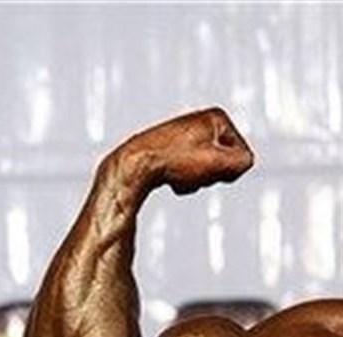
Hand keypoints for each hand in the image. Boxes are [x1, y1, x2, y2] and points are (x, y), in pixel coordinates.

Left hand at [134, 107, 253, 194]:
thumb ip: (242, 162)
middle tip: (190, 171)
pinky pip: (188, 173)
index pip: (243, 154)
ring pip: (205, 170)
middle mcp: (200, 122)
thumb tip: (242, 163)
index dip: (227, 169)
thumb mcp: (218, 162)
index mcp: (216, 117)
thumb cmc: (173, 161)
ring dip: (195, 179)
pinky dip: (181, 180)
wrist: (133, 166)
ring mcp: (184, 137)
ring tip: (177, 175)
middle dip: (209, 174)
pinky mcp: (171, 151)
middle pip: (223, 162)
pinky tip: (168, 178)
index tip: (205, 166)